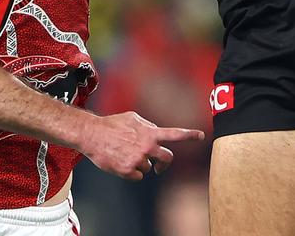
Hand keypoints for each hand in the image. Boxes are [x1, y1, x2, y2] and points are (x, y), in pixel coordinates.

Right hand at [79, 110, 204, 180]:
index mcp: (150, 133)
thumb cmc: (112, 125)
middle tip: (158, 165)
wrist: (92, 135)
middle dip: (164, 163)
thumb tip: (156, 132)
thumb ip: (148, 126)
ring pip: (149, 168)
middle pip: (167, 159)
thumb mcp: (133, 118)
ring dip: (141, 163)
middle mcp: (147, 147)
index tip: (201, 135)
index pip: (174, 134)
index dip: (189, 135)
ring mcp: (138, 160)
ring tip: (126, 154)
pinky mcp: (128, 171)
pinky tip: (121, 161)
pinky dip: (131, 171)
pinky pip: (138, 175)